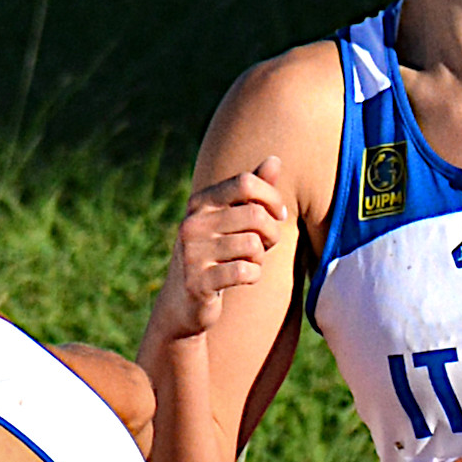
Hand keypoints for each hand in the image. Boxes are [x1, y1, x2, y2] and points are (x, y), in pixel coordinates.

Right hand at [156, 154, 289, 340]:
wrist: (184, 302)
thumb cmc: (217, 254)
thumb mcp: (232, 220)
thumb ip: (253, 191)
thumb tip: (275, 159)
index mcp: (200, 202)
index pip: (245, 182)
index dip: (271, 198)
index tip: (277, 215)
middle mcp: (192, 223)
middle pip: (255, 214)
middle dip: (271, 232)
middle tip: (267, 244)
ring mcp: (192, 253)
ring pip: (253, 244)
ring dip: (261, 257)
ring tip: (250, 261)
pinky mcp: (197, 282)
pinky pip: (244, 271)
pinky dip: (254, 275)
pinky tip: (245, 277)